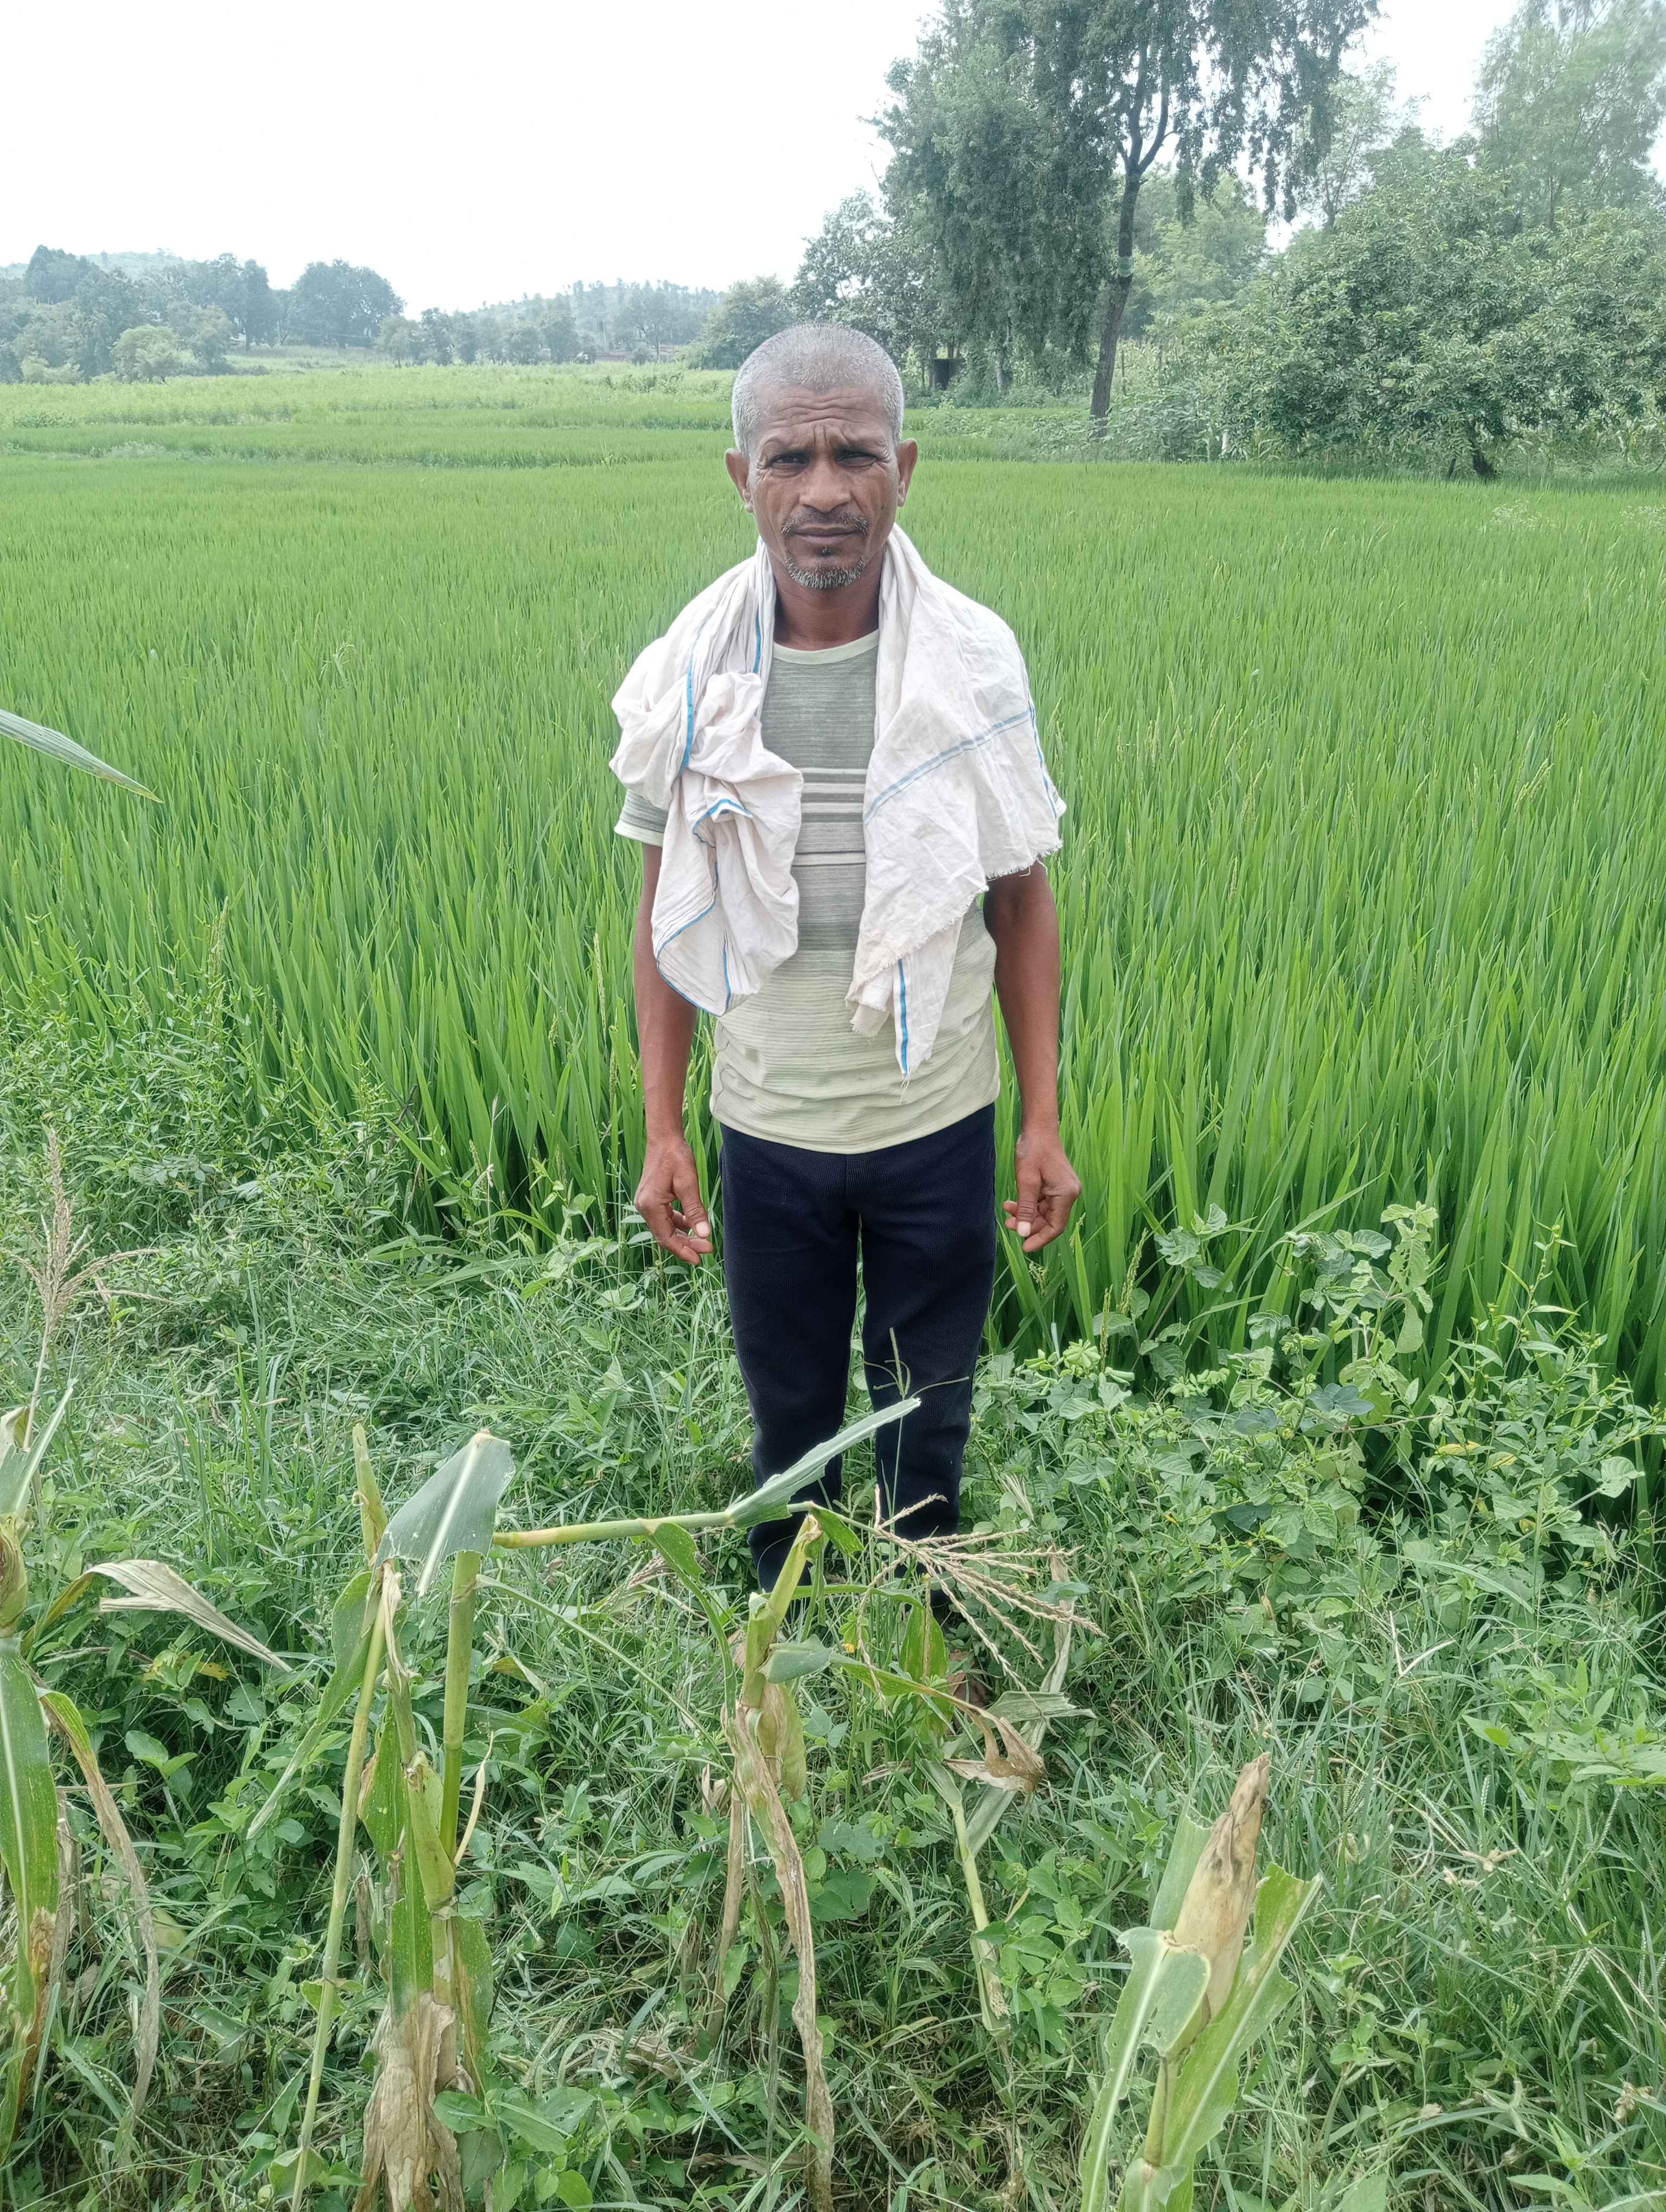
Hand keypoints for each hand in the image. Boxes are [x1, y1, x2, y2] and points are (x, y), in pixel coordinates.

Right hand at [636, 1137, 712, 1265]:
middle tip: (707, 1249)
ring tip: (702, 1240)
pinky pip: (665, 1218)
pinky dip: (679, 1224)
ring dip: (683, 1235)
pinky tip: (692, 1225)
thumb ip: (695, 1211)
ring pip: (666, 1228)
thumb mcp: (689, 1184)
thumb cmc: (676, 1157)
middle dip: (686, 1244)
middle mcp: (644, 1207)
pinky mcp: (651, 1200)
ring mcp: (646, 1203)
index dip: (682, 1250)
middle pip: (665, 1235)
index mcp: (650, 1205)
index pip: (666, 1237)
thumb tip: (704, 1234)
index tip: (699, 1258)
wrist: (664, 1139)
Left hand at [1004, 1126, 1080, 1254]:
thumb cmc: (1033, 1151)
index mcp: (1066, 1194)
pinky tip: (1012, 1204)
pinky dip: (1027, 1205)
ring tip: (1007, 1211)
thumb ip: (1025, 1209)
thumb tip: (1022, 1233)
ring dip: (1025, 1215)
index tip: (1023, 1247)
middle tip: (1008, 1224)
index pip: (1055, 1226)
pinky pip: (1042, 1203)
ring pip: (1043, 1212)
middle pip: (1049, 1221)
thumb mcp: (1026, 1181)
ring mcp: (1063, 1190)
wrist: (1038, 1129)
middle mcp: (1069, 1194)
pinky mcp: (1055, 1186)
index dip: (1040, 1239)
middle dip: (1028, 1225)